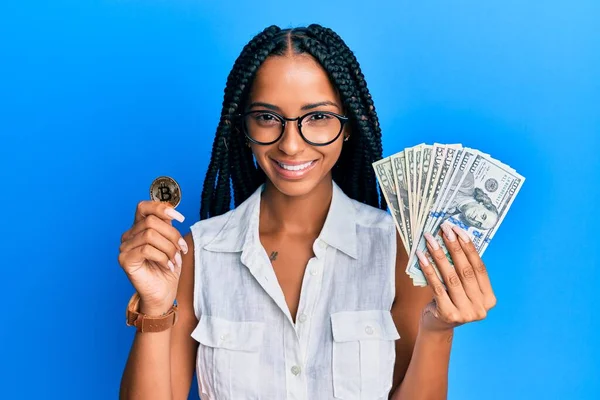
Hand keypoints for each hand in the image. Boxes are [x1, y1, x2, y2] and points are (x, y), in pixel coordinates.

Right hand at [118, 200, 187, 314]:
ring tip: (175, 259)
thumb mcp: (171, 242)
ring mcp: (125, 247)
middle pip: (151, 221)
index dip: (162, 208)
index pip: (144, 207)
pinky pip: (146, 249)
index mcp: (139, 228)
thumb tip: (171, 211)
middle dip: (172, 235)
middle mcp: (129, 235)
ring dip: (169, 248)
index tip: (181, 219)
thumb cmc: (168, 267)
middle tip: (182, 249)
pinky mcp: (125, 260)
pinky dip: (162, 257)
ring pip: (150, 235)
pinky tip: (168, 265)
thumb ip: (167, 226)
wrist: (163, 292)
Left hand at [416, 221, 496, 332]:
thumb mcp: (462, 288)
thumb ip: (463, 270)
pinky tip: (422, 256)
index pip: (480, 267)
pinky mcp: (449, 315)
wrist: (437, 325)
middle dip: (454, 247)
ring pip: (451, 277)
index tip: (458, 230)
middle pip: (466, 270)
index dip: (469, 247)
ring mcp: (466, 313)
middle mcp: (481, 307)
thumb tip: (453, 237)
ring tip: (430, 240)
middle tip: (444, 230)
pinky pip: (437, 287)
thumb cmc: (450, 300)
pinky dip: (429, 270)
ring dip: (439, 255)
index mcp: (489, 298)